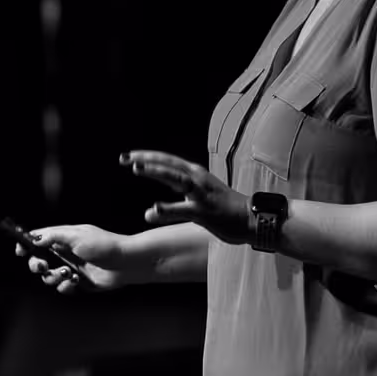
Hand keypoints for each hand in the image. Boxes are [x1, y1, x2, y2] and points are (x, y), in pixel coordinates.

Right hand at [15, 224, 133, 293]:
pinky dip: (65, 286)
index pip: (38, 239)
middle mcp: (64, 253)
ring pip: (48, 277)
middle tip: (42, 267)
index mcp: (62, 238)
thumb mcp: (77, 236)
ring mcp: (70, 268)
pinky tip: (76, 282)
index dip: (26, 244)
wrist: (126, 263)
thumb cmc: (104, 245)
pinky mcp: (78, 282)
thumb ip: (53, 236)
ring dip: (53, 277)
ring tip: (68, 274)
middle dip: (36, 265)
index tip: (20, 251)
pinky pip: (62, 287)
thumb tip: (34, 239)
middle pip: (37, 260)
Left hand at [119, 150, 250, 242]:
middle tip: (123, 158)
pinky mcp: (205, 212)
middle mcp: (197, 179)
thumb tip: (149, 213)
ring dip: (156, 171)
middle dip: (145, 159)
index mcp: (195, 175)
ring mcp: (201, 194)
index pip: (167, 161)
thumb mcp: (195, 204)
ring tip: (135, 168)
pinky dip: (167, 209)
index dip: (147, 156)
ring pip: (176, 178)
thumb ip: (173, 205)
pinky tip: (152, 210)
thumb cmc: (223, 211)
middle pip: (168, 164)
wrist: (253, 220)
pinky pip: (184, 209)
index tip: (127, 156)